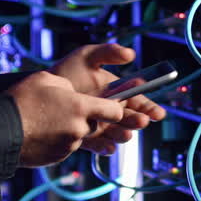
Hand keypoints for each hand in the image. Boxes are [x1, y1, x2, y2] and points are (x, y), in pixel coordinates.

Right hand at [7, 71, 125, 167]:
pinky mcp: (57, 158)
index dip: (115, 108)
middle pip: (95, 125)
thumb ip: (68, 85)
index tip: (112, 106)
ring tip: (48, 120)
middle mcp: (79, 129)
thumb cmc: (22, 101)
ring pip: (79, 136)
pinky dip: (58, 141)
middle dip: (87, 118)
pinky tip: (42, 132)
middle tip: (66, 110)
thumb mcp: (47, 79)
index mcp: (81, 107)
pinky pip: (64, 148)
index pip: (115, 111)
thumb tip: (74, 92)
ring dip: (70, 130)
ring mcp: (68, 146)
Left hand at [48, 43, 166, 156]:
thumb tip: (131, 54)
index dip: (150, 108)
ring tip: (126, 134)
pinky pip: (99, 146)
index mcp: (118, 93)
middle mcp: (111, 111)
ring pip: (118, 134)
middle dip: (138, 121)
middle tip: (141, 121)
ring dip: (124, 135)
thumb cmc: (66, 71)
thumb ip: (109, 52)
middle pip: (131, 120)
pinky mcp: (86, 138)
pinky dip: (105, 148)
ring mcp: (100, 125)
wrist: (42, 91)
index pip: (139, 102)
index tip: (158, 114)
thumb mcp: (87, 56)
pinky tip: (107, 146)